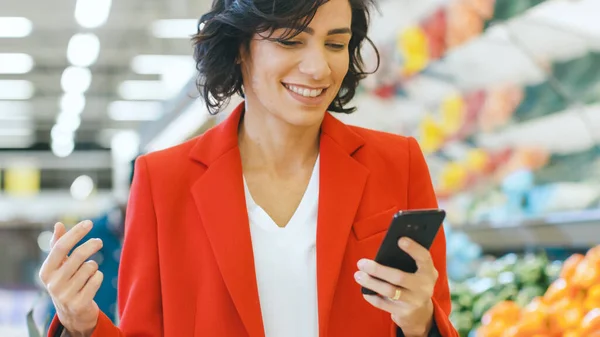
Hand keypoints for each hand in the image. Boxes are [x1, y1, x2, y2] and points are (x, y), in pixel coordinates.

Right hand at [39, 221, 103, 336]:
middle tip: (99, 241)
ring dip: (94, 265)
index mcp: (45, 271)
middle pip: (78, 255)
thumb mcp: (59, 265)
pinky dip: (99, 276)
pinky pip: (97, 279)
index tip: (90, 222)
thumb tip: (58, 224)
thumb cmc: (66, 281)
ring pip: (90, 267)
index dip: (76, 233)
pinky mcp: (79, 303)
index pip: (60, 247)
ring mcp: (65, 295)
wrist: (72, 312)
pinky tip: (93, 282)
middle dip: (92, 245)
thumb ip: (58, 245)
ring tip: (89, 271)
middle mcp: (53, 284)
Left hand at [354, 237, 436, 336]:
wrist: (420, 313)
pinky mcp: (404, 313)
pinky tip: (364, 291)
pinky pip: (384, 304)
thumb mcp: (417, 272)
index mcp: (428, 272)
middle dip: (378, 270)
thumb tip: (384, 250)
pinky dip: (372, 297)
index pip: (424, 258)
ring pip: (390, 291)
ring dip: (371, 283)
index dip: (414, 249)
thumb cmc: (413, 283)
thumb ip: (407, 261)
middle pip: (399, 277)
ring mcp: (414, 301)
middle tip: (361, 263)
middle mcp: (424, 287)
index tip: (400, 240)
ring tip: (358, 275)